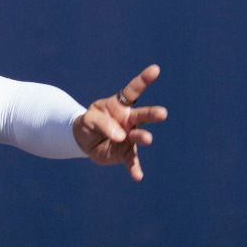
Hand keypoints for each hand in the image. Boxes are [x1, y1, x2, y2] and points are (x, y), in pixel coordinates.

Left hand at [73, 64, 168, 180]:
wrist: (84, 140)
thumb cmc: (90, 123)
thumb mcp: (89, 119)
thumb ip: (103, 124)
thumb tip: (120, 136)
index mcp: (121, 105)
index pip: (133, 90)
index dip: (144, 80)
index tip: (155, 69)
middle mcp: (130, 120)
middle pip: (143, 115)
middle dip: (153, 114)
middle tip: (162, 113)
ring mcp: (130, 137)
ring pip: (139, 136)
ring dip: (143, 138)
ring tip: (147, 139)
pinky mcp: (125, 153)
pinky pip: (131, 161)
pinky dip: (135, 168)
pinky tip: (138, 176)